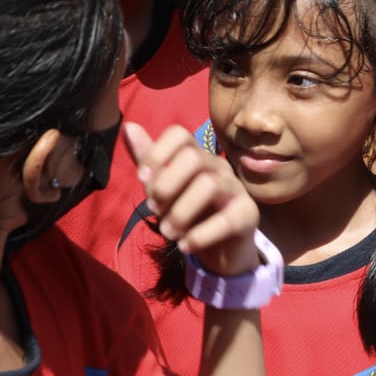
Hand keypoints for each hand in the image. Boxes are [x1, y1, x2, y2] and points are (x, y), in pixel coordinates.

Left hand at [124, 121, 260, 276]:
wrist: (221, 250)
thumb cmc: (189, 214)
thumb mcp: (162, 189)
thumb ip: (148, 161)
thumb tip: (129, 126)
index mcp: (197, 157)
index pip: (179, 134)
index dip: (156, 152)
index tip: (142, 178)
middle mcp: (218, 167)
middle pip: (193, 157)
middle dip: (166, 185)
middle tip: (154, 210)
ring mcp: (236, 189)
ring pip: (209, 185)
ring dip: (180, 213)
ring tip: (168, 233)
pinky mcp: (247, 214)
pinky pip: (227, 219)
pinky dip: (199, 235)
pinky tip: (185, 245)